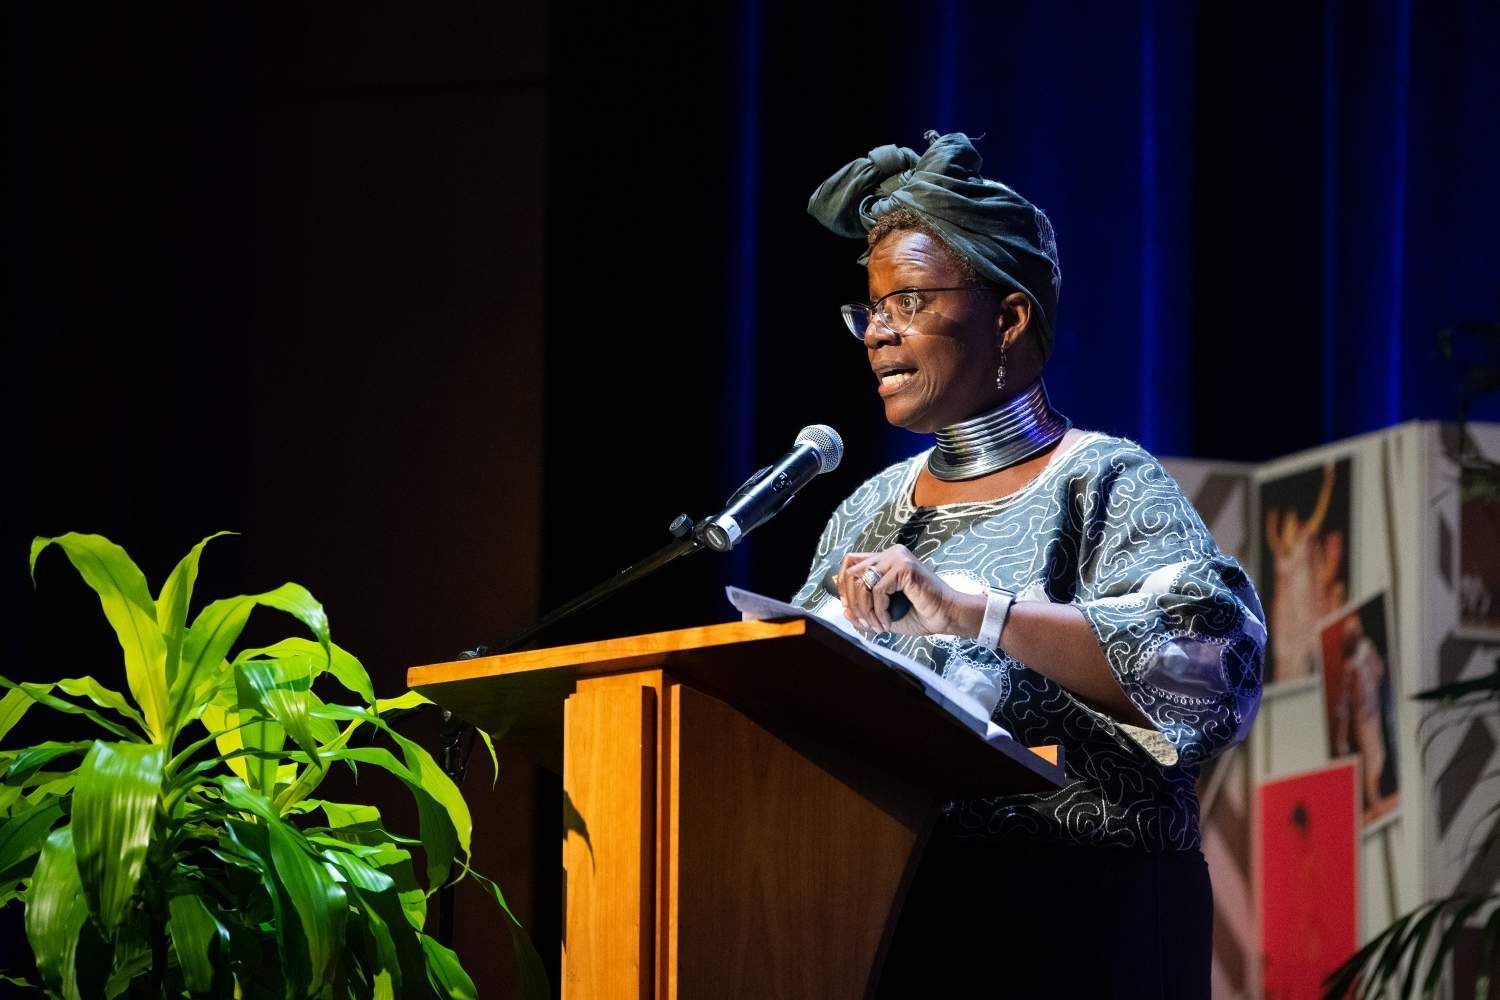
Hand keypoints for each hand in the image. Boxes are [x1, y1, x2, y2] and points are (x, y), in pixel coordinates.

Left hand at [837, 545, 982, 636]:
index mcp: (885, 560)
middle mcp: (890, 554)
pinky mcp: (904, 567)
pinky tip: (887, 622)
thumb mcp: (884, 615)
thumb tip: (844, 611)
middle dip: (851, 602)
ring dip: (865, 610)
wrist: (947, 616)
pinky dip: (879, 611)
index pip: (849, 563)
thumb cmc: (920, 614)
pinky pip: (878, 590)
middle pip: (851, 572)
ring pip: (863, 583)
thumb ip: (864, 611)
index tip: (849, 610)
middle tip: (862, 622)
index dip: (842, 586)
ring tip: (876, 626)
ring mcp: (897, 558)